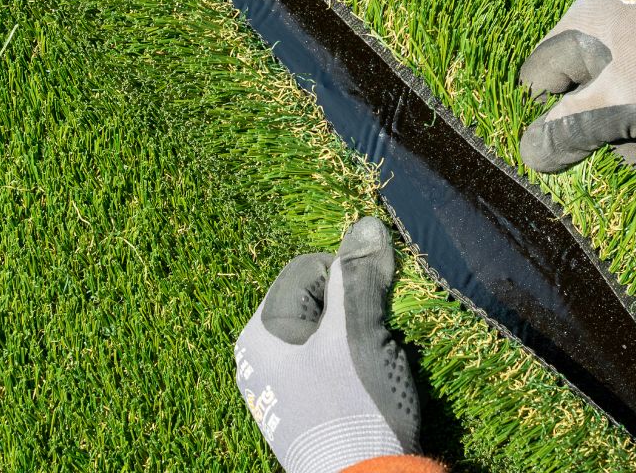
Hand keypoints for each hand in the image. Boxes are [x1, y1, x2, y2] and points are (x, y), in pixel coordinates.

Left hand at [234, 217, 419, 472]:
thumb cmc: (351, 408)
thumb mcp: (356, 334)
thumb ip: (357, 277)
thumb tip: (365, 225)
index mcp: (259, 332)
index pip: (307, 269)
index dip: (348, 279)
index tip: (372, 309)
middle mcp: (259, 357)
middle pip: (318, 303)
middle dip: (355, 314)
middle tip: (376, 345)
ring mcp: (279, 387)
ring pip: (330, 337)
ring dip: (359, 343)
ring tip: (373, 373)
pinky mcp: (302, 411)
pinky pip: (330, 370)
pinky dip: (354, 372)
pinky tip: (367, 394)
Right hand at [518, 0, 635, 172]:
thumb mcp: (617, 111)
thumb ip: (563, 131)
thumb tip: (530, 155)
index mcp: (585, 19)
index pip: (538, 79)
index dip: (556, 111)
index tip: (590, 127)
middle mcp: (610, 22)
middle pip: (578, 95)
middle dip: (602, 126)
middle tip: (635, 130)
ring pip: (614, 105)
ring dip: (633, 133)